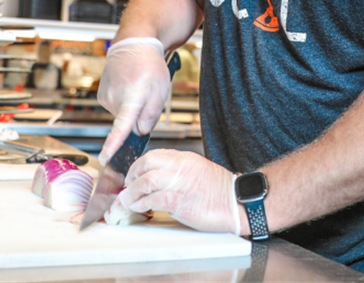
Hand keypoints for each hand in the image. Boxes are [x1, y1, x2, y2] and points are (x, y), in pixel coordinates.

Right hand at [96, 38, 170, 164]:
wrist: (134, 44)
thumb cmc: (149, 65)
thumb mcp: (160, 90)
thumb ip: (151, 114)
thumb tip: (139, 131)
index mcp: (130, 98)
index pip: (121, 127)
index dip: (113, 145)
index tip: (105, 158)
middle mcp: (114, 99)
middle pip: (128, 123)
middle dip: (139, 118)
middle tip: (148, 97)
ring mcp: (105, 97)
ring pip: (122, 115)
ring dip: (132, 108)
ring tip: (138, 87)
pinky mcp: (102, 95)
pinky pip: (117, 107)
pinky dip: (124, 102)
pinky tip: (129, 86)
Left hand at [110, 149, 240, 234]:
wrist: (237, 202)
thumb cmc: (220, 191)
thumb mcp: (198, 171)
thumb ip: (178, 172)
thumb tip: (156, 182)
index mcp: (185, 159)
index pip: (153, 155)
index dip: (137, 166)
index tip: (132, 176)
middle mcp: (181, 167)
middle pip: (145, 164)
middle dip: (131, 176)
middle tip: (126, 187)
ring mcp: (180, 183)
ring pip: (145, 181)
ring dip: (131, 193)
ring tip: (127, 201)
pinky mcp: (180, 201)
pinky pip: (153, 200)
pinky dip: (141, 204)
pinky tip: (139, 208)